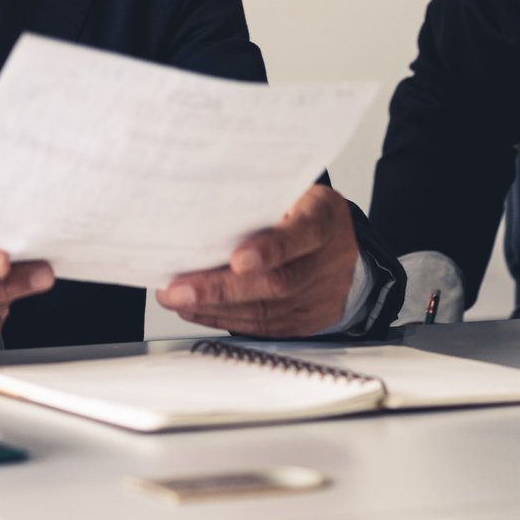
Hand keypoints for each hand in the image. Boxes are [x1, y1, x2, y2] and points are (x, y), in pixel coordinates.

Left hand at [155, 183, 359, 335]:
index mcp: (325, 218)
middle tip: (179, 289)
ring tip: (178, 299)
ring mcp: (324, 294)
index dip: (271, 249)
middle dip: (221, 289)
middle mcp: (330, 259)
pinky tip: (201, 311)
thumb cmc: (303, 212)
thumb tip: (200, 213)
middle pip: (277, 282)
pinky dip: (228, 320)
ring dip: (216, 308)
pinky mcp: (311, 319)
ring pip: (268, 311)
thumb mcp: (291, 192)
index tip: (237, 259)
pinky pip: (268, 327)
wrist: (341, 243)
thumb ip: (258, 202)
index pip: (303, 233)